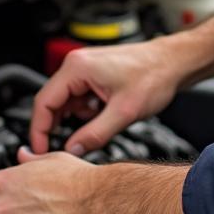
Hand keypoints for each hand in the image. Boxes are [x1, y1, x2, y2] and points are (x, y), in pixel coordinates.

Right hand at [30, 39, 187, 155]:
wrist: (175, 62)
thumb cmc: (155, 75)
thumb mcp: (124, 112)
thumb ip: (94, 134)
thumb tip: (72, 150)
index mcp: (77, 68)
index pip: (43, 103)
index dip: (39, 131)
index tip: (41, 151)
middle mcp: (77, 64)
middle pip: (52, 102)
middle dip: (60, 126)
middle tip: (68, 148)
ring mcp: (86, 67)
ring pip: (68, 102)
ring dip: (79, 118)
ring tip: (104, 121)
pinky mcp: (95, 73)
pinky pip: (81, 97)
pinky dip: (89, 110)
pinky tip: (108, 112)